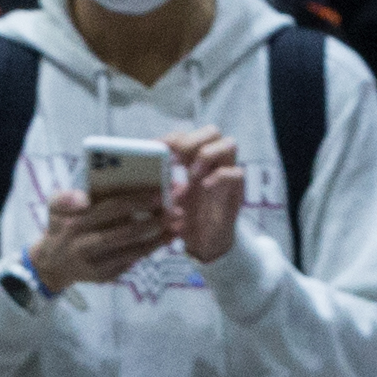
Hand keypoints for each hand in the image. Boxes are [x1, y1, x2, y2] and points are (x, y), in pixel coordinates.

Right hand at [30, 185, 171, 295]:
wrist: (53, 263)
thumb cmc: (61, 226)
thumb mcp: (54, 206)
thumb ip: (66, 198)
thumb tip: (83, 198)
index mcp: (74, 222)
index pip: (109, 208)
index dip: (135, 201)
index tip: (159, 192)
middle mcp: (83, 245)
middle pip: (124, 231)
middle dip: (153, 220)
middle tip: (176, 209)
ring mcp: (95, 263)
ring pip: (131, 249)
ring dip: (158, 237)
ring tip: (178, 224)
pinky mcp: (104, 275)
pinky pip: (131, 261)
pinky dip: (150, 249)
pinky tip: (167, 238)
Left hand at [161, 128, 247, 264]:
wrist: (205, 245)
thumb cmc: (184, 220)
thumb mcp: (166, 201)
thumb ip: (159, 185)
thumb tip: (140, 171)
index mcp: (194, 161)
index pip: (187, 135)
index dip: (172, 138)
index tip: (156, 149)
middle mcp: (213, 163)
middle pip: (212, 131)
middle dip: (192, 141)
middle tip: (176, 161)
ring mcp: (227, 174)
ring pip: (229, 144)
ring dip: (207, 154)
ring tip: (191, 174)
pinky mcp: (237, 191)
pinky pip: (235, 172)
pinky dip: (218, 177)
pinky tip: (204, 187)